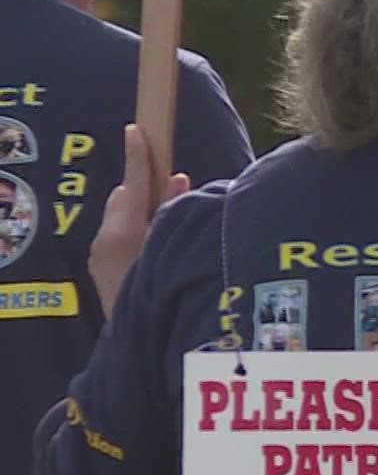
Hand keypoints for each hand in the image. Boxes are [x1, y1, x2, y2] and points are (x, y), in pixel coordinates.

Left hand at [90, 125, 189, 320]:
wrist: (142, 345)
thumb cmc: (166, 292)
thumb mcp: (176, 247)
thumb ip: (177, 213)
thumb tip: (178, 182)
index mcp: (123, 234)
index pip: (132, 185)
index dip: (137, 156)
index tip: (136, 129)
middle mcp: (106, 243)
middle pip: (124, 198)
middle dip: (146, 188)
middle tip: (175, 184)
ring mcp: (102, 259)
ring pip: (124, 218)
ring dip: (146, 210)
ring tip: (173, 212)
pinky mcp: (106, 272)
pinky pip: (123, 236)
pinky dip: (141, 229)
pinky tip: (161, 239)